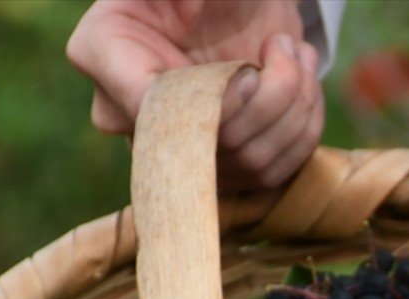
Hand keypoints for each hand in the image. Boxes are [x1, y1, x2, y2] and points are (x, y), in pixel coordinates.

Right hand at [67, 0, 324, 188]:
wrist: (238, 2)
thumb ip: (174, 1)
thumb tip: (195, 77)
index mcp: (103, 51)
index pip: (149, 106)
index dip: (214, 102)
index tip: (250, 72)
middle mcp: (129, 111)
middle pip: (211, 142)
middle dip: (270, 97)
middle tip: (283, 47)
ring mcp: (178, 146)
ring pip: (250, 161)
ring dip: (295, 108)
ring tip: (297, 56)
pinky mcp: (223, 166)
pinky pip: (273, 170)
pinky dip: (304, 127)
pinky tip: (304, 84)